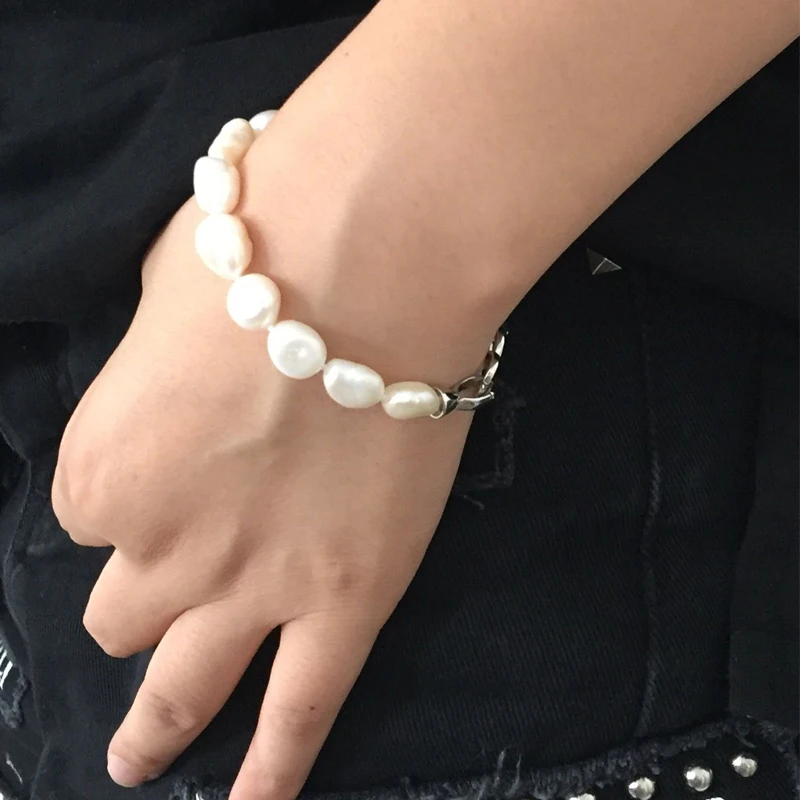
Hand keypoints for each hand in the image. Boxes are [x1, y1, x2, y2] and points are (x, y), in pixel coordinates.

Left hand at [52, 196, 476, 797]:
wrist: (380, 261)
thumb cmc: (263, 250)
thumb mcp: (163, 304)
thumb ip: (152, 375)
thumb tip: (181, 386)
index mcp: (100, 467)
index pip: (91, 511)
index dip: (137, 487)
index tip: (183, 452)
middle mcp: (162, 547)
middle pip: (125, 604)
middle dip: (149, 580)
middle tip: (192, 548)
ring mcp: (252, 587)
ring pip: (178, 684)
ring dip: (160, 713)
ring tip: (146, 752)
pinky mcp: (344, 605)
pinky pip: (299, 716)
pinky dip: (272, 774)